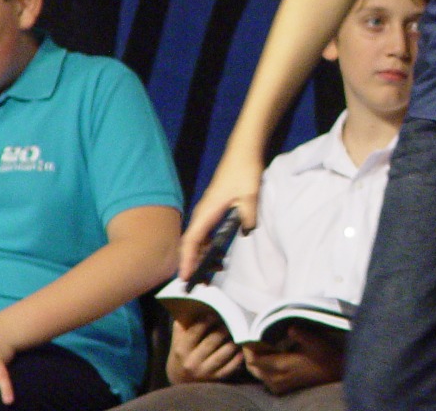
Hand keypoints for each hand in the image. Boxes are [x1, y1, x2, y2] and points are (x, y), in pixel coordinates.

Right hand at [166, 313, 244, 384]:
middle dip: (225, 326)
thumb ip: (184, 322)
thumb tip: (197, 301)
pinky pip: (233, 364)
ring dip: (235, 338)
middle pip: (214, 340)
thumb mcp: (178, 338)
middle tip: (235, 315)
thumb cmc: (182, 351)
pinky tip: (242, 344)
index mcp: (182, 349)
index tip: (218, 309)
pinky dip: (240, 353)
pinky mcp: (216, 378)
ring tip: (241, 327)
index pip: (196, 330)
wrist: (180, 378)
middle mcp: (192, 362)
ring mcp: (205, 372)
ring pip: (226, 352)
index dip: (208, 319)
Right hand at [179, 157, 262, 280]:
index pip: (191, 241)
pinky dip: (207, 246)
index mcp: (207, 212)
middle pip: (191, 243)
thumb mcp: (250, 196)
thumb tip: (246, 233)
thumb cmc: (244, 172)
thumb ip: (247, 216)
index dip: (187, 261)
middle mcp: (202, 213)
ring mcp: (207, 210)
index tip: (185, 278)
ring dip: (200, 256)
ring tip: (211, 273)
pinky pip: (205, 232)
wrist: (243, 151)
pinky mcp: (213, 208)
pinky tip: (218, 254)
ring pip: (198, 238)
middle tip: (201, 283)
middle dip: (192, 264)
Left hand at [243, 325, 342, 394]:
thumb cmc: (325, 355)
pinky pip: (264, 379)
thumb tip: (288, 327)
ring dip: (255, 360)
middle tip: (252, 338)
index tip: (249, 335)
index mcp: (281, 366)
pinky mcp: (282, 388)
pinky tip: (269, 357)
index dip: (248, 348)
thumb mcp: (315, 341)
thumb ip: (300, 334)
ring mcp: (278, 385)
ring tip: (260, 346)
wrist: (334, 373)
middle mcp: (276, 379)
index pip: (253, 360)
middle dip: (248, 354)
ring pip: (257, 374)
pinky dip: (262, 368)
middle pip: (252, 368)